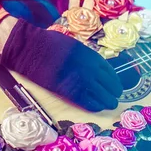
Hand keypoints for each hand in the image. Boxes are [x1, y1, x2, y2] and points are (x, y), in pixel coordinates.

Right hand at [0, 19, 122, 111]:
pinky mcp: (71, 93)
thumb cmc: (50, 44)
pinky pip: (89, 103)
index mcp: (92, 57)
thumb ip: (86, 56)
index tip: (116, 86)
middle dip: (113, 93)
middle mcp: (91, 70)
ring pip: (103, 97)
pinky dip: (95, 106)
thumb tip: (93, 66)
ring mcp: (82, 82)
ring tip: (108, 104)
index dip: (115, 82)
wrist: (33, 50)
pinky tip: (97, 106)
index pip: (111, 73)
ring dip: (107, 101)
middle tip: (114, 97)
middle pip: (110, 86)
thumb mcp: (74, 46)